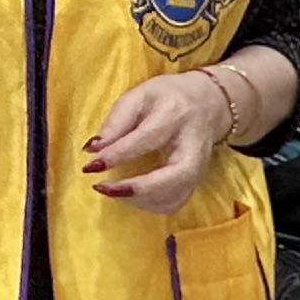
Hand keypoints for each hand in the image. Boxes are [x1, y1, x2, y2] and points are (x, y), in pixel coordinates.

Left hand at [83, 71, 237, 211]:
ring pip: (176, 195)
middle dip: (137, 189)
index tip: (90, 165)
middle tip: (103, 188)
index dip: (117, 155)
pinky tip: (133, 195)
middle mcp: (192, 145)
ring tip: (115, 190)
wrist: (210, 102)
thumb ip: (116, 120)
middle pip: (174, 176)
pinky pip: (175, 202)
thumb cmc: (168, 97)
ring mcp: (199, 167)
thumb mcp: (140, 95)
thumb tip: (93, 149)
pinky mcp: (197, 181)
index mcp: (175, 115)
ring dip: (141, 200)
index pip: (146, 138)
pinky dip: (150, 204)